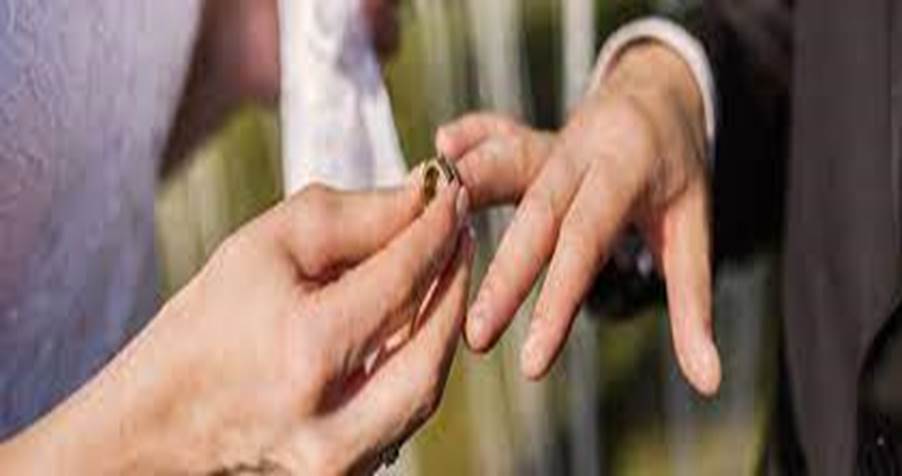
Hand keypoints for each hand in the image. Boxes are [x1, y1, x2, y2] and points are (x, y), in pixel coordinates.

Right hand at [2, 180, 472, 473]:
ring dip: (443, 323)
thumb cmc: (201, 327)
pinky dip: (416, 363)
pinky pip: (403, 414)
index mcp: (307, 351)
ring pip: (428, 386)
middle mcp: (332, 417)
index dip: (437, 229)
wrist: (153, 425)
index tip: (453, 194)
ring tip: (441, 272)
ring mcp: (341, 459)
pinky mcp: (344, 474)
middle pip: (433, 341)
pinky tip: (413, 323)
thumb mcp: (261, 250)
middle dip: (455, 278)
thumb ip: (350, 217)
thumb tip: (422, 196)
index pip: (403, 277)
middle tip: (459, 232)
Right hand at [436, 43, 719, 395]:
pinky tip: (443, 144)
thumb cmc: (676, 169)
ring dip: (467, 196)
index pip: (585, 242)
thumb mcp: (692, 229)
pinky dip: (469, 139)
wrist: (660, 91)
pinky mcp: (528, 139)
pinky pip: (494, 134)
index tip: (531, 362)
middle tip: (475, 337)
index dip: (556, 301)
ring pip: (506, 165)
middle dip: (503, 278)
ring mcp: (550, 141)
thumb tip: (709, 383)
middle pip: (537, 215)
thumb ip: (693, 306)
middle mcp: (582, 153)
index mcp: (625, 173)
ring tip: (425, 231)